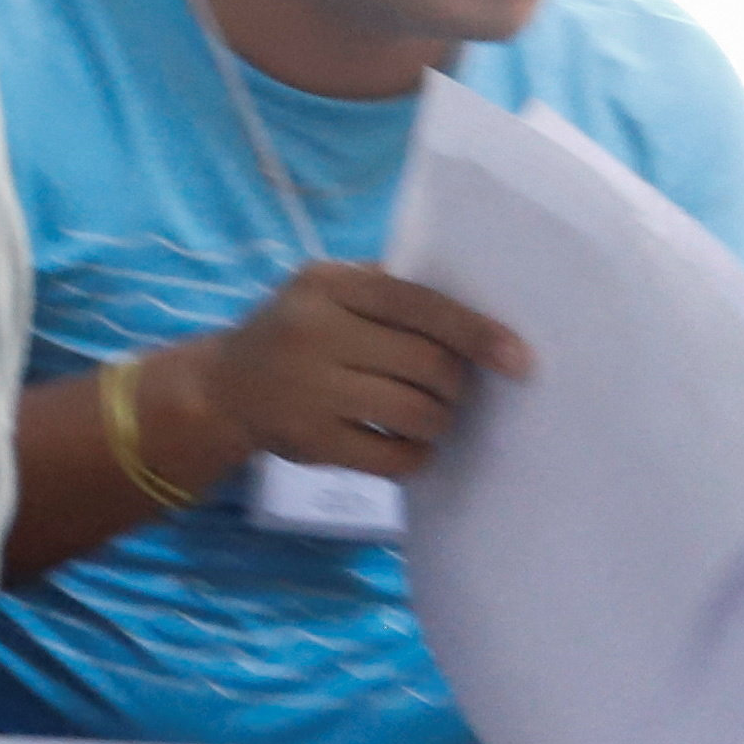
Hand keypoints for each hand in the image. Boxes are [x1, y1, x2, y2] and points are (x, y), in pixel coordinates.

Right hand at [159, 260, 537, 483]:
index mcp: (327, 285)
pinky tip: (407, 446)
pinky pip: (394, 458)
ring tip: (429, 417)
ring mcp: (309, 390)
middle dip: (455, 384)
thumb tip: (479, 321)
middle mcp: (314, 332)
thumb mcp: (326, 292)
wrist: (222, 388)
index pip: (417, 304)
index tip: (520, 360)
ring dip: (440, 420)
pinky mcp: (311, 442)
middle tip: (450, 391)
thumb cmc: (295, 331)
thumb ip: (388, 292)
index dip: (475, 332)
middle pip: (427, 364)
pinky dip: (416, 455)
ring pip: (417, 413)